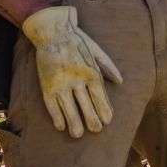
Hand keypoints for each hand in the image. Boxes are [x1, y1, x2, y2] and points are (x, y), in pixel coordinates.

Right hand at [21, 5, 122, 136]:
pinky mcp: (47, 86)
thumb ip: (108, 66)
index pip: (100, 96)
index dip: (104, 110)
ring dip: (74, 123)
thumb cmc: (77, 41)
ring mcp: (60, 84)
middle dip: (92, 120)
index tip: (107, 121)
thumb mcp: (96, 50)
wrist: (52, 32)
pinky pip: (52, 106)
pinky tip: (61, 126)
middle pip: (86, 106)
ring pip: (69, 109)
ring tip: (78, 134)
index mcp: (90, 71)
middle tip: (96, 130)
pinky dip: (57, 117)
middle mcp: (76, 80)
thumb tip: (120, 81)